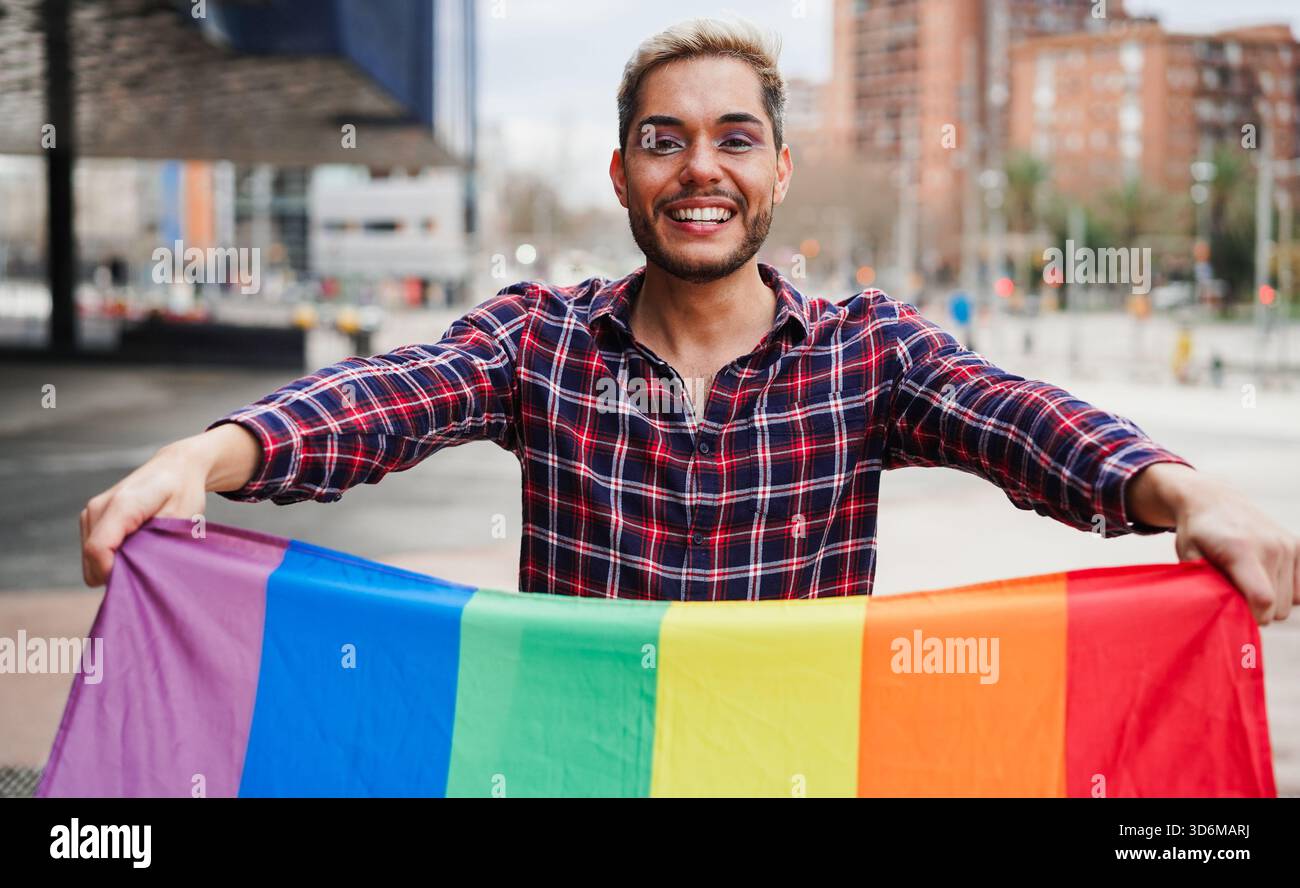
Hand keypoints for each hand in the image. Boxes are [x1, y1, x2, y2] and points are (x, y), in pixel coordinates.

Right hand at [79, 424, 259, 586]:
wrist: (175, 467)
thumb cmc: (183, 492)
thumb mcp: (181, 519)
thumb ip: (157, 545)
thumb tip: (141, 572)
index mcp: (121, 505)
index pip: (98, 550)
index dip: (114, 573)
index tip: (139, 578)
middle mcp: (98, 507)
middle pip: (91, 559)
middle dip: (116, 569)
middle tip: (148, 562)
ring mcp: (91, 512)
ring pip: (89, 558)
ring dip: (114, 561)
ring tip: (143, 548)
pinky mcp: (90, 517)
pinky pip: (93, 551)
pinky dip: (111, 555)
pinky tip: (134, 543)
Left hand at [1128, 462, 1298, 623]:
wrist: (1212, 500)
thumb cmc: (1197, 533)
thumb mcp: (1189, 558)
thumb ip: (1204, 586)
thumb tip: (1218, 614)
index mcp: (1241, 550)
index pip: (1263, 598)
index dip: (1253, 617)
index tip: (1237, 616)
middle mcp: (1270, 546)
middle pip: (1278, 606)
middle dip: (1258, 610)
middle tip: (1236, 595)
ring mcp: (1286, 545)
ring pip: (1292, 600)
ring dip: (1272, 600)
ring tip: (1247, 584)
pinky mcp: (1296, 545)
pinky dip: (1284, 590)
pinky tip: (1263, 578)